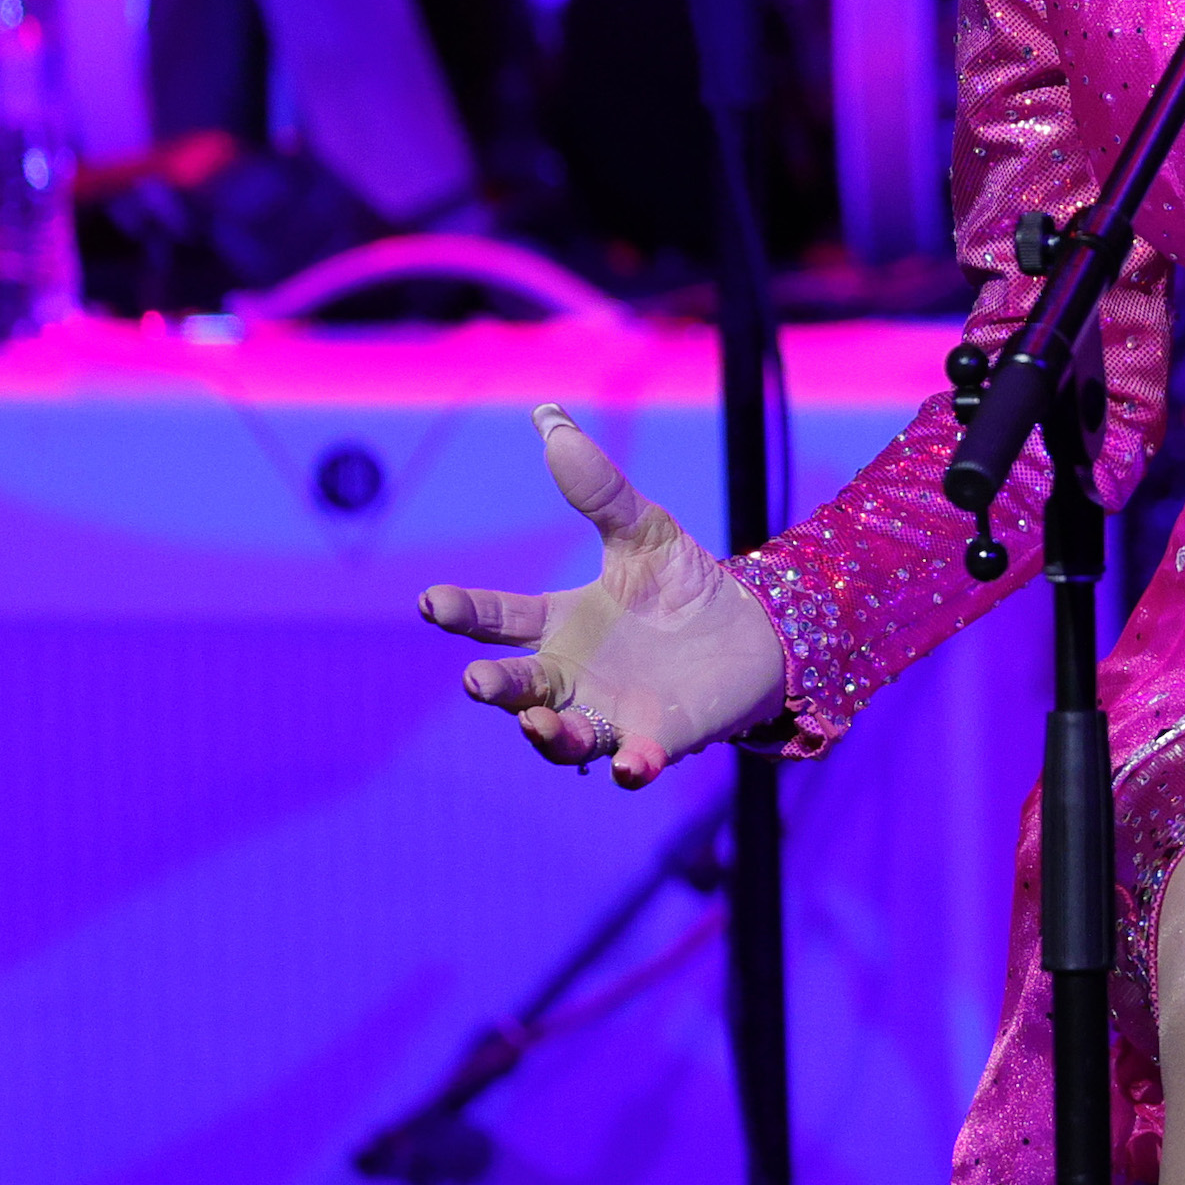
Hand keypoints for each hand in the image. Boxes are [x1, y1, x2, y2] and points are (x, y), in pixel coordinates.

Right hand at [417, 403, 787, 789]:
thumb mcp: (642, 529)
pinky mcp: (658, 739)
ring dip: (547, 735)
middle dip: (496, 686)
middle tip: (476, 680)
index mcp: (559, 624)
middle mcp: (572, 677)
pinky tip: (628, 766)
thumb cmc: (681, 585)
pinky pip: (635, 762)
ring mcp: (611, 712)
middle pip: (520, 685)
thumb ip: (596, 486)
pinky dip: (629, 767)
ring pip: (564, 736)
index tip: (432, 600)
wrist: (751, 631)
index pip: (499, 619)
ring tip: (534, 724)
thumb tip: (549, 417)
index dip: (464, 611)